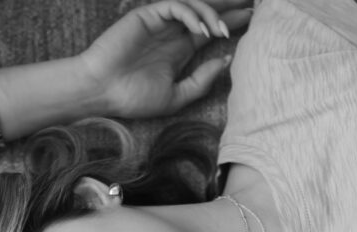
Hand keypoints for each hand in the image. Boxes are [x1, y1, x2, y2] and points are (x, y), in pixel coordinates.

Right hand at [80, 1, 251, 118]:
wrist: (102, 91)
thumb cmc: (133, 98)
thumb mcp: (175, 97)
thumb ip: (200, 81)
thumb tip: (225, 60)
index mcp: (180, 51)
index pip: (211, 30)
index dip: (232, 23)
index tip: (253, 21)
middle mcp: (173, 33)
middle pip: (207, 12)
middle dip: (229, 6)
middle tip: (253, 5)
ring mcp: (161, 23)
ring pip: (194, 6)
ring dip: (212, 13)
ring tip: (223, 28)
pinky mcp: (148, 15)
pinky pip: (175, 6)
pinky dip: (191, 13)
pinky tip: (201, 29)